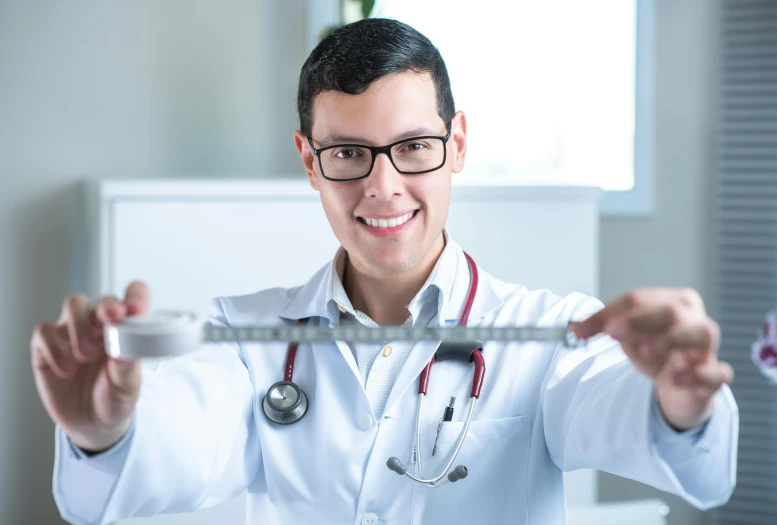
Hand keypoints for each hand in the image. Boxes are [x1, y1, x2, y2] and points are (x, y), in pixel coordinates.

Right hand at [31, 282, 149, 451]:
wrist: (93, 425)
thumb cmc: (115, 398)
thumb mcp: (128, 386)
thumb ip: (127, 365)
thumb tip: (126, 345)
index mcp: (126, 328)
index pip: (134, 297)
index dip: (136, 297)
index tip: (137, 309)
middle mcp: (100, 324)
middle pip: (102, 299)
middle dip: (107, 307)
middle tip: (112, 320)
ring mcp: (73, 332)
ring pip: (74, 304)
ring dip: (81, 325)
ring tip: (86, 355)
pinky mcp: (47, 346)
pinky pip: (45, 331)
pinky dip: (54, 348)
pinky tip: (66, 369)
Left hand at [572, 288, 732, 430]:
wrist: (679, 387)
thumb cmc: (655, 352)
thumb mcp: (627, 337)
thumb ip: (603, 327)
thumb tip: (576, 327)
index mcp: (674, 302)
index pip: (639, 298)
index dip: (610, 312)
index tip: (583, 330)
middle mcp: (695, 319)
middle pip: (671, 310)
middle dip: (639, 320)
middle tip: (612, 333)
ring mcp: (708, 348)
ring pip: (702, 332)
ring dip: (672, 339)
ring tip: (647, 352)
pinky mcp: (714, 377)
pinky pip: (717, 372)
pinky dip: (698, 374)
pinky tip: (675, 379)